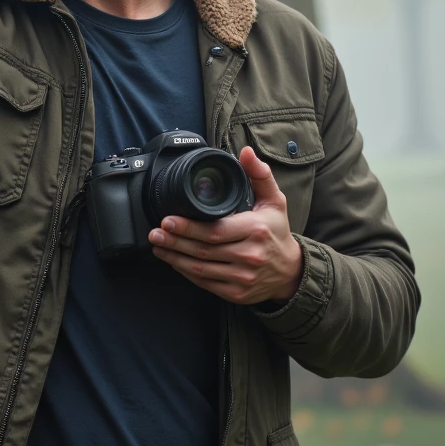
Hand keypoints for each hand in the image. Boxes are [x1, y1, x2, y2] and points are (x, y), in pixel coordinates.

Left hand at [148, 145, 302, 304]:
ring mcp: (242, 277)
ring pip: (200, 269)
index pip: (216, 231)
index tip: (167, 220)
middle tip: (155, 233)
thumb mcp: (274, 200)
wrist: (290, 272)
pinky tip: (174, 261)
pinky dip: (186, 272)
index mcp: (256, 231)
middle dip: (175, 241)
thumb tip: (246, 152)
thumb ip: (259, 174)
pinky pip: (205, 283)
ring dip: (175, 257)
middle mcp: (249, 256)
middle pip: (203, 250)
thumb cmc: (277, 232)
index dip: (188, 227)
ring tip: (158, 245)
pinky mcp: (236, 293)